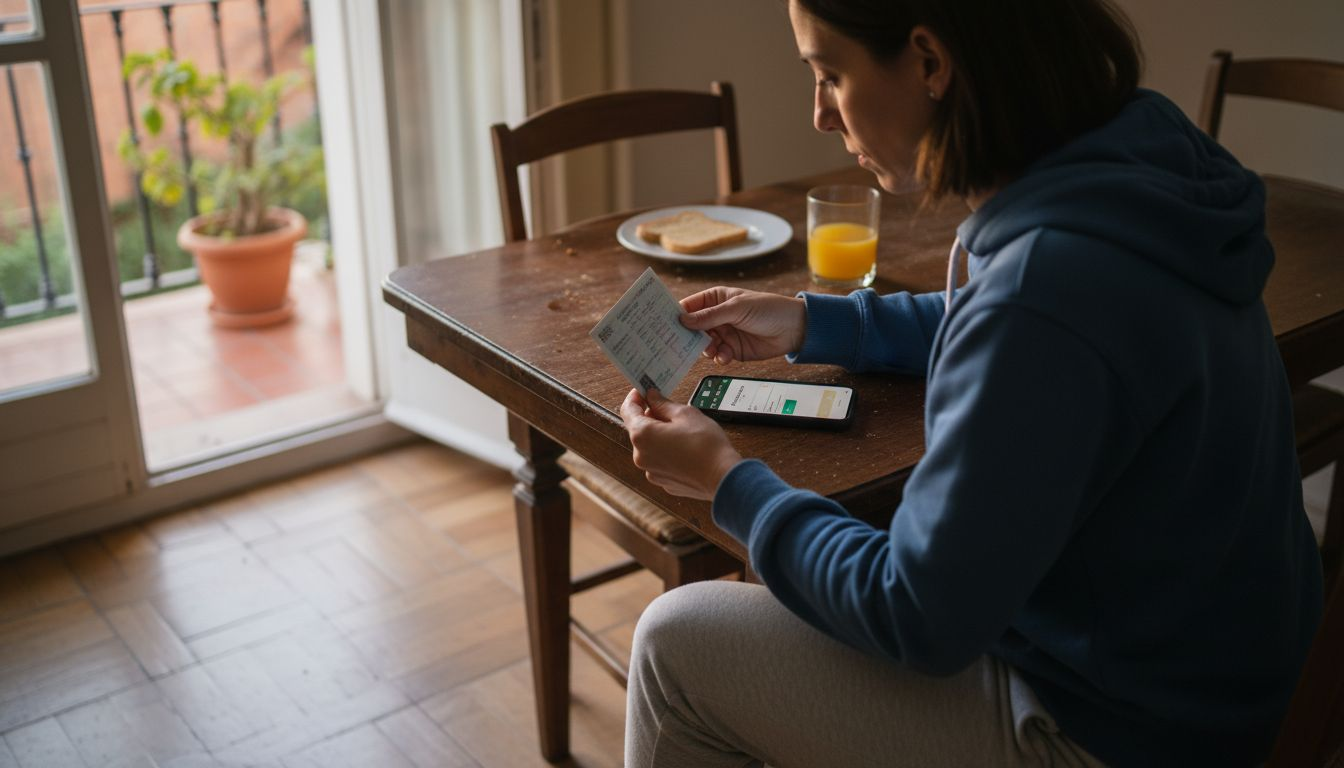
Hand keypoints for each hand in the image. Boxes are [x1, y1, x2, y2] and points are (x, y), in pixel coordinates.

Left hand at [620, 388, 742, 499]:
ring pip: (649, 446)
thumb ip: (663, 404)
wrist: (723, 477)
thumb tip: (652, 397)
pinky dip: (667, 452)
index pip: (628, 410)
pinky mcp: (662, 481)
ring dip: (659, 435)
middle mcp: (641, 456)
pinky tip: (685, 448)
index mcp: (642, 435)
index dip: (635, 398)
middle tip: (669, 408)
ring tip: (682, 431)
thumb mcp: (685, 414)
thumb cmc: (706, 445)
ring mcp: (651, 471)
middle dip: (651, 417)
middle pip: (639, 429)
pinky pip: (659, 461)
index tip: (643, 391)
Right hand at [680, 287, 805, 363]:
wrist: (793, 328)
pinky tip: (726, 356)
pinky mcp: (732, 350)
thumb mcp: (736, 308)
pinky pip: (718, 356)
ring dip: (706, 348)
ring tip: (713, 349)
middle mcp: (716, 317)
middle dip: (687, 336)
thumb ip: (709, 316)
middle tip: (679, 344)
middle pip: (692, 328)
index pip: (689, 306)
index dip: (676, 314)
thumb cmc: (767, 309)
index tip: (663, 324)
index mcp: (715, 299)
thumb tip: (683, 320)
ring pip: (703, 344)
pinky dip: (719, 357)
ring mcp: (724, 334)